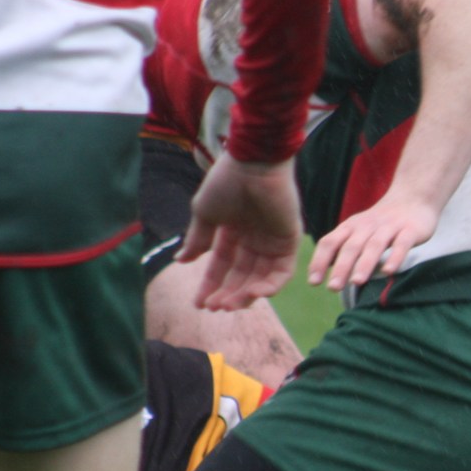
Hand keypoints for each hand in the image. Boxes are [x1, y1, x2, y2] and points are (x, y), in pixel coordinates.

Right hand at [178, 153, 301, 310]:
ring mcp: (272, 240)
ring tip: (229, 304)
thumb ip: (197, 239)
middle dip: (227, 293)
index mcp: (232, 230)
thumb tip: (182, 261)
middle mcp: (253, 238)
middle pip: (241, 275)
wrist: (254, 162)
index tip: (199, 303)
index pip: (221, 265)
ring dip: (245, 294)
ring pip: (260, 278)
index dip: (210, 284)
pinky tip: (253, 294)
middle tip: (215, 307)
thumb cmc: (227, 181)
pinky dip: (269, 286)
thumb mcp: (205, 213)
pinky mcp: (289, 241)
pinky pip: (282, 272)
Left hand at [305, 189, 438, 290]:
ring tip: (356, 282)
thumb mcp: (357, 231)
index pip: (330, 242)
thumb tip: (318, 272)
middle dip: (341, 267)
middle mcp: (367, 226)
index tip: (314, 282)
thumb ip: (340, 248)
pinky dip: (395, 257)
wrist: (413, 198)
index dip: (320, 261)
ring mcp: (390, 227)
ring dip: (365, 263)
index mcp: (350, 227)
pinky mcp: (410, 230)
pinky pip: (402, 244)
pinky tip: (389, 271)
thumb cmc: (380, 223)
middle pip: (351, 246)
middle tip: (333, 287)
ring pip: (375, 245)